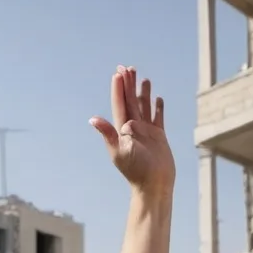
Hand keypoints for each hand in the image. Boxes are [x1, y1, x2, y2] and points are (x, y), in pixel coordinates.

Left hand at [91, 66, 174, 196]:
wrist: (153, 185)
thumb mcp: (120, 151)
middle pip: (130, 101)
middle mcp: (133, 129)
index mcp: (122, 130)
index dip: (118, 89)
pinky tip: (157, 99)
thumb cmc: (136, 170)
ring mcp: (146, 132)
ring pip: (144, 107)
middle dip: (129, 85)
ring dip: (143, 93)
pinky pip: (158, 118)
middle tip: (128, 67)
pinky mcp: (159, 136)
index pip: (119, 105)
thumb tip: (94, 119)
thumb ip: (109, 134)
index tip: (118, 73)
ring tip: (144, 78)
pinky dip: (157, 108)